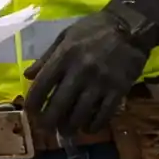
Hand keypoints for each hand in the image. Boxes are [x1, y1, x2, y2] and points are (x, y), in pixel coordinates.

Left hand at [23, 3, 158, 132]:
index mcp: (65, 55)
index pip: (42, 84)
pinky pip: (104, 114)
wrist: (131, 26)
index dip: (33, 102)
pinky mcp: (119, 89)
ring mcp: (101, 82)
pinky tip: (88, 128)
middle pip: (59, 104)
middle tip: (45, 129)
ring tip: (65, 131)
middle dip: (49, 121)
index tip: (29, 112)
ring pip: (81, 113)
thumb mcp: (66, 36)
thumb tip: (27, 75)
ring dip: (70, 126)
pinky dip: (94, 125)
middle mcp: (80, 71)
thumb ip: (46, 57)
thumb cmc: (94, 29)